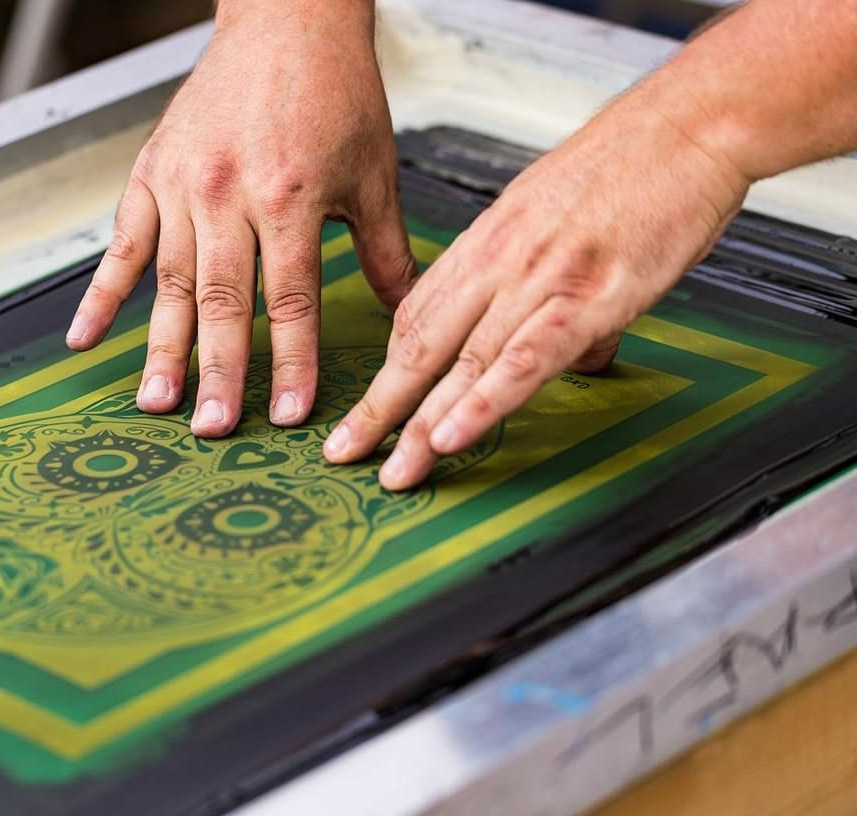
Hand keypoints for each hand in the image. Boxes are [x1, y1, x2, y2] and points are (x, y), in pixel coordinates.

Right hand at [65, 0, 418, 436]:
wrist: (286, 19)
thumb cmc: (335, 91)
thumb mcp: (374, 171)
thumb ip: (384, 248)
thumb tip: (410, 310)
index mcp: (291, 196)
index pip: (290, 297)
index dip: (291, 362)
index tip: (290, 414)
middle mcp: (230, 193)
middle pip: (223, 301)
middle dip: (220, 372)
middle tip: (212, 429)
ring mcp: (183, 185)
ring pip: (170, 282)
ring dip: (162, 348)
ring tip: (156, 403)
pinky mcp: (151, 173)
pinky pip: (121, 244)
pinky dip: (102, 294)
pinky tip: (84, 339)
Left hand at [323, 79, 752, 489]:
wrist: (691, 122)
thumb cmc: (630, 164)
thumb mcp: (557, 215)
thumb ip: (541, 285)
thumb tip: (551, 350)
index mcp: (486, 242)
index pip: (417, 314)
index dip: (387, 369)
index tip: (366, 407)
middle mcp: (499, 262)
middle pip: (420, 346)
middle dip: (378, 409)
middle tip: (345, 453)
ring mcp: (539, 280)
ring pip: (462, 363)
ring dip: (420, 426)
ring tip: (394, 472)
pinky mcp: (588, 297)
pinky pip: (523, 359)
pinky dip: (484, 403)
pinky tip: (453, 436)